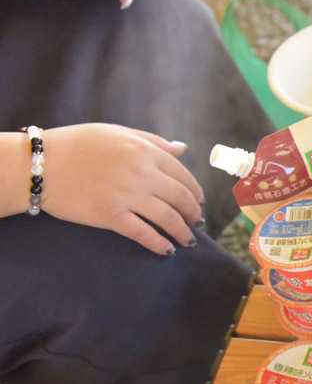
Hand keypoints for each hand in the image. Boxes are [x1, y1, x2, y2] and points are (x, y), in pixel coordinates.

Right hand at [40, 124, 202, 254]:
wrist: (41, 164)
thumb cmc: (77, 145)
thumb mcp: (116, 133)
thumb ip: (152, 141)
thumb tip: (182, 149)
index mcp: (145, 152)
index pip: (183, 175)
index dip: (195, 192)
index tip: (198, 202)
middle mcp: (141, 173)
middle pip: (181, 198)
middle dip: (192, 213)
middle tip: (196, 222)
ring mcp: (127, 196)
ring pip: (168, 218)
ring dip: (182, 232)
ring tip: (188, 240)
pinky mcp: (111, 216)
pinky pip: (144, 234)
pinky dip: (159, 244)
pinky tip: (167, 250)